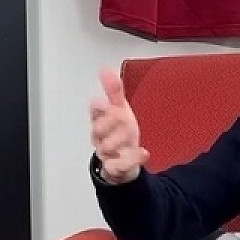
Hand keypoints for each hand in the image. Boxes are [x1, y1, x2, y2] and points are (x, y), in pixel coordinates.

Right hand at [88, 68, 147, 184]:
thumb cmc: (120, 134)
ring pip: (106, 148)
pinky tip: (144, 152)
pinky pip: (119, 166)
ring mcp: (107, 153)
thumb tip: (105, 70)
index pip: (95, 112)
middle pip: (98, 130)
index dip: (100, 108)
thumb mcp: (120, 110)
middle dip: (110, 122)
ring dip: (119, 140)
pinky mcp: (114, 168)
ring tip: (131, 135)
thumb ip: (114, 91)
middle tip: (122, 116)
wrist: (125, 160)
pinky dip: (133, 159)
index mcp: (101, 121)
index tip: (107, 104)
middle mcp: (101, 138)